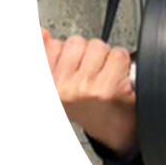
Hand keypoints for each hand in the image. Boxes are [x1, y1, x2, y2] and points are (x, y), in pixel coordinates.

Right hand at [41, 27, 138, 157]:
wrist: (110, 131)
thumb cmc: (87, 106)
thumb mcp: (60, 83)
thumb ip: (49, 56)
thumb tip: (43, 33)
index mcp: (51, 85)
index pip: (53, 46)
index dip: (69, 52)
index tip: (75, 64)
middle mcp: (62, 89)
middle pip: (77, 42)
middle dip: (88, 53)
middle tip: (92, 71)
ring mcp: (85, 88)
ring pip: (98, 46)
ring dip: (105, 57)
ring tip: (104, 74)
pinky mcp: (108, 89)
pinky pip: (118, 55)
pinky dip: (122, 63)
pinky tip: (117, 78)